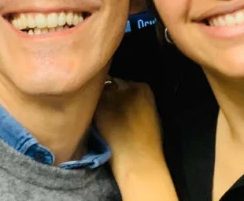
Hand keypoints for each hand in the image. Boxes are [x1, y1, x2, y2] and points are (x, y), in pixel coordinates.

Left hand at [95, 79, 176, 199]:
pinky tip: (96, 121)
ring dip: (99, 100)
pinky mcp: (99, 108)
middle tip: (108, 107)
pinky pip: (90, 103)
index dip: (120, 91)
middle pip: (112, 82)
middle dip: (109, 92)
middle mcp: (127, 87)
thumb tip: (130, 98)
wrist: (138, 160)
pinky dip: (90, 109)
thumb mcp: (153, 114)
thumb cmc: (149, 143)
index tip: (119, 100)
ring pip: (99, 91)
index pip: (126, 81)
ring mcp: (112, 97)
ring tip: (101, 114)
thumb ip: (140, 100)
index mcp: (144, 88)